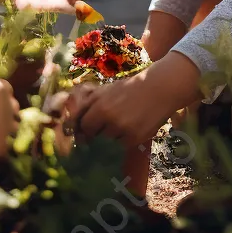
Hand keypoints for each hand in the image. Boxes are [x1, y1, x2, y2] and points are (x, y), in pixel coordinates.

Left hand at [64, 53, 200, 147]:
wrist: (160, 89)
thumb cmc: (130, 87)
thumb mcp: (106, 90)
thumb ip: (88, 104)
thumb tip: (71, 121)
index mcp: (101, 108)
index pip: (84, 127)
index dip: (87, 126)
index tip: (92, 125)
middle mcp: (111, 121)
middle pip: (96, 136)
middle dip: (100, 131)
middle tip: (112, 120)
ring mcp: (124, 131)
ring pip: (109, 141)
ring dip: (114, 134)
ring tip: (126, 120)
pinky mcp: (136, 139)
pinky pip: (123, 145)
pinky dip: (126, 138)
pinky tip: (134, 125)